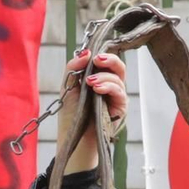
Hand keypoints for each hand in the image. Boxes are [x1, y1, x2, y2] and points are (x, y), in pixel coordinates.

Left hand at [63, 49, 129, 172]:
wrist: (73, 136)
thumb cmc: (71, 114)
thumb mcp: (68, 86)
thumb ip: (73, 67)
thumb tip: (85, 52)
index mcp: (99, 79)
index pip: (106, 62)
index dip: (102, 55)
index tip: (91, 55)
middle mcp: (110, 86)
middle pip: (118, 67)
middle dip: (109, 60)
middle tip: (97, 60)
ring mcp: (116, 97)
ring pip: (119, 78)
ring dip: (104, 77)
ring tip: (90, 82)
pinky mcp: (120, 108)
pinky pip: (120, 93)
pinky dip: (109, 87)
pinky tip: (97, 89)